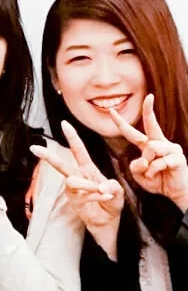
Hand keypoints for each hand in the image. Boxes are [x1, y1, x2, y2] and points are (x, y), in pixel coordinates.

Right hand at [31, 121, 123, 258]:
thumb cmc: (111, 203)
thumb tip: (102, 186)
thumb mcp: (117, 192)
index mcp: (88, 169)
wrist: (108, 222)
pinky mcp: (73, 201)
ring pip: (72, 181)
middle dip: (48, 156)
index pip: (78, 151)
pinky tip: (105, 198)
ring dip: (88, 185)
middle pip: (61, 164)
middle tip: (34, 148)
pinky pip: (81, 194)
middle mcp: (78, 177)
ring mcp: (73, 190)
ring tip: (102, 191)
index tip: (64, 123)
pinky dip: (96, 195)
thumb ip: (113, 187)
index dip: (72, 137)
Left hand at [109, 94, 187, 210]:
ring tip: (152, 172)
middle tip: (149, 97)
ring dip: (147, 163)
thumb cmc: (158, 181)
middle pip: (152, 125)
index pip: (132, 133)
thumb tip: (144, 160)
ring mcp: (171, 149)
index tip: (111, 111)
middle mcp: (160, 144)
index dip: (121, 123)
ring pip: (151, 147)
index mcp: (148, 146)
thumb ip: (135, 167)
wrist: (175, 193)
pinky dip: (154, 171)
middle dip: (149, 110)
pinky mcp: (178, 158)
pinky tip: (159, 176)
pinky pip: (160, 161)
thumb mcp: (139, 175)